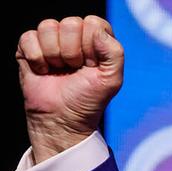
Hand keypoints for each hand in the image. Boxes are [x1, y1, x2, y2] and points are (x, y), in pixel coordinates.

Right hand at [16, 16, 123, 163]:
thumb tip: (97, 31)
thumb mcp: (111, 79)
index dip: (91, 46)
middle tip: (74, 69)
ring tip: (59, 70)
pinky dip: (37, 59)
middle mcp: (74, 35)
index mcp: (97, 39)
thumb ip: (114, 53)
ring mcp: (51, 40)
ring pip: (48, 27)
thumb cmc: (88, 99)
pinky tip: (43, 70)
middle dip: (72, 52)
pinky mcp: (29, 46)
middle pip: (70, 23)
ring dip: (54, 55)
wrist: (62, 118)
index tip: (91, 66)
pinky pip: (29, 37)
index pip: (93, 23)